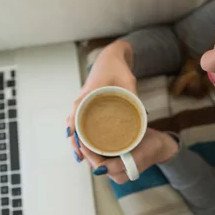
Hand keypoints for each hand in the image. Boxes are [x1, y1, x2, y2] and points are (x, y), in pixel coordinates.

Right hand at [67, 40, 136, 159]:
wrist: (110, 57)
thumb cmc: (117, 67)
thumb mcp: (128, 80)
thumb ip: (133, 95)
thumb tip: (143, 115)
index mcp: (90, 91)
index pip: (77, 108)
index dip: (73, 123)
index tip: (72, 136)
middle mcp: (83, 98)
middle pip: (72, 121)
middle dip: (74, 139)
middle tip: (79, 156)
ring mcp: (83, 102)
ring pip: (74, 123)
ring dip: (75, 139)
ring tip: (80, 157)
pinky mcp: (86, 105)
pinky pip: (79, 121)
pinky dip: (79, 134)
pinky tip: (84, 147)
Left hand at [79, 129, 178, 183]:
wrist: (161, 145)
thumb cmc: (151, 148)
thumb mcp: (138, 156)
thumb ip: (119, 165)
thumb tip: (99, 171)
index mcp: (119, 174)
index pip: (95, 163)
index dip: (86, 151)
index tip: (80, 137)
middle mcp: (114, 173)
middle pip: (93, 161)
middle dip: (85, 148)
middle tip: (78, 132)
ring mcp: (114, 166)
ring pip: (96, 157)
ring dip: (88, 146)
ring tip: (82, 132)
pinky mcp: (115, 159)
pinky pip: (101, 153)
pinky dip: (95, 145)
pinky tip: (90, 134)